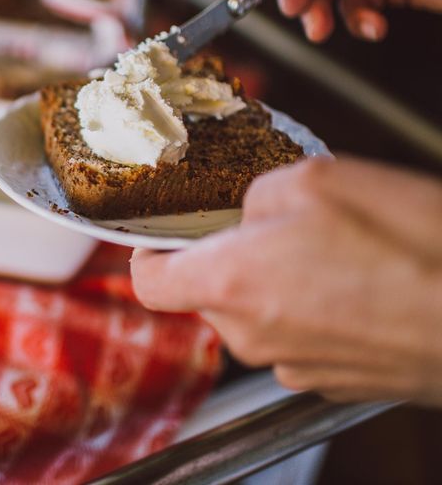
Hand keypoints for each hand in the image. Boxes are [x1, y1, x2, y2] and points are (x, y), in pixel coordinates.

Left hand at [131, 157, 441, 404]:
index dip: (150, 254)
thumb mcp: (316, 179)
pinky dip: (313, 309)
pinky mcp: (334, 381)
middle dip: (230, 258)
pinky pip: (300, 337)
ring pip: (257, 315)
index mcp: (230, 282)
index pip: (149, 282)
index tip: (164, 238)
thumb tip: (247, 212)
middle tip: (275, 227)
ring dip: (277, 282)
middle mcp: (253, 336)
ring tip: (332, 252)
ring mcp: (295, 366)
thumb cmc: (411, 245)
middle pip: (208, 295)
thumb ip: (256, 195)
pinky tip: (358, 284)